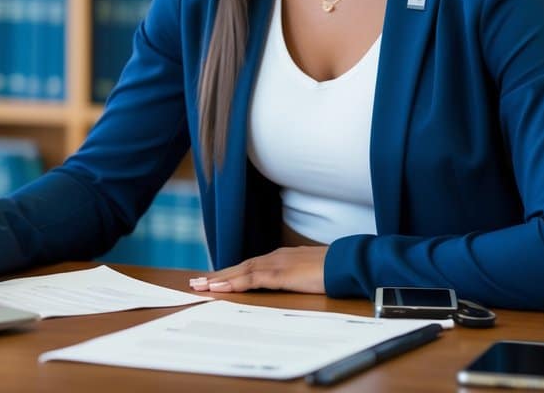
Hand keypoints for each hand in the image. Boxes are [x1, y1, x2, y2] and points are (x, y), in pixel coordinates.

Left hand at [187, 246, 327, 293]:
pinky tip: (220, 286)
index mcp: (281, 258)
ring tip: (200, 286)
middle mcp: (274, 258)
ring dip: (219, 278)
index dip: (230, 272)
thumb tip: (293, 285)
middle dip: (217, 275)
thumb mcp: (310, 274)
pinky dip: (233, 282)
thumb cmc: (334, 270)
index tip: (213, 278)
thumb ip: (298, 277)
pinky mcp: (280, 274)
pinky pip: (251, 279)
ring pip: (240, 272)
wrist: (347, 262)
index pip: (249, 266)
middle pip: (239, 267)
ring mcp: (276, 264)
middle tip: (196, 283)